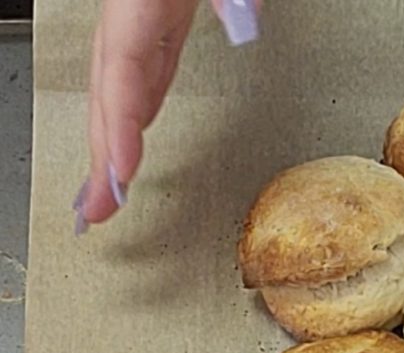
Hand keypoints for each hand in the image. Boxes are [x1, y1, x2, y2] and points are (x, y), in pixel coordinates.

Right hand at [75, 0, 260, 233]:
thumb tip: (238, 19)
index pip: (124, 63)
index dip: (117, 122)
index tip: (119, 173)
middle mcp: (137, 2)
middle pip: (109, 82)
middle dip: (102, 150)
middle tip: (95, 212)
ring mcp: (146, 7)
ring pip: (120, 78)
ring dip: (113, 136)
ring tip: (105, 191)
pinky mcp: (163, 8)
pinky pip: (146, 63)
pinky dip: (136, 104)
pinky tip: (132, 134)